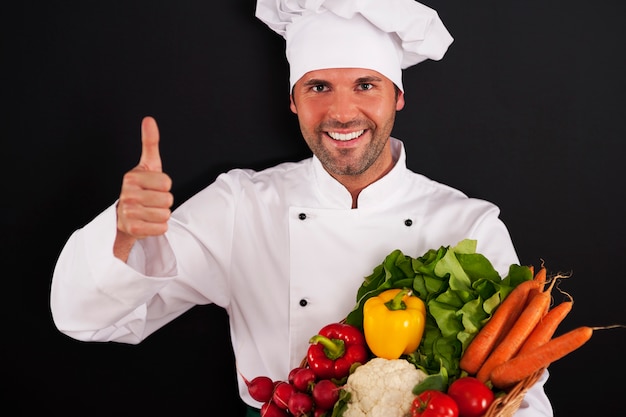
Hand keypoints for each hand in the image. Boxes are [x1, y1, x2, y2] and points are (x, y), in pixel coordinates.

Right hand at [115, 116, 172, 255]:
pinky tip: (147, 223)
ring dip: (161, 215)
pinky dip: (159, 227)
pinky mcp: (133, 229)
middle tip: (151, 202)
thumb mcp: (148, 165)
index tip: (152, 187)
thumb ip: (150, 143)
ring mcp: (128, 212)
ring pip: (165, 214)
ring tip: (149, 212)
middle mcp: (127, 194)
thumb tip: (149, 120)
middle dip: (164, 202)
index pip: (166, 182)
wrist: (124, 216)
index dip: (164, 186)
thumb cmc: (141, 188)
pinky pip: (161, 228)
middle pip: (168, 199)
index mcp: (131, 177)